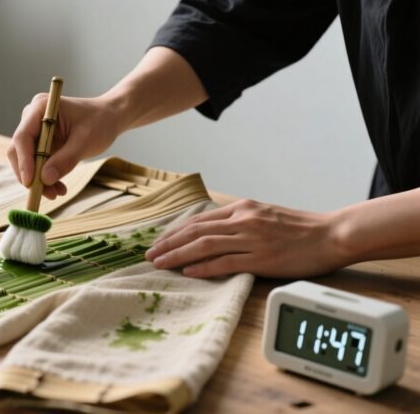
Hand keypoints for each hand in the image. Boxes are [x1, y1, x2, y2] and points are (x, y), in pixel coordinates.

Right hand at [7, 94, 123, 198]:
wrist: (109, 118)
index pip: (23, 136)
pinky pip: (36, 164)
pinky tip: (59, 188)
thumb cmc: (100, 122)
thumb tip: (45, 179)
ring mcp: (35, 131)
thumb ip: (66, 159)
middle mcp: (32, 118)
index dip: (24, 161)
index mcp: (40, 108)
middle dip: (30, 174)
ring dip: (38, 180)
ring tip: (57, 193)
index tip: (30, 182)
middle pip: (19, 150)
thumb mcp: (86, 141)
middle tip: (46, 193)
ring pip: (26, 161)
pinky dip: (45, 178)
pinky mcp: (40, 144)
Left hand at [145, 199, 348, 278]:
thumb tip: (215, 231)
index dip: (175, 232)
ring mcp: (252, 239)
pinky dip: (204, 267)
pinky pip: (226, 262)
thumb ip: (240, 221)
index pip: (199, 220)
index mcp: (243, 209)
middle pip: (195, 231)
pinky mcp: (262, 257)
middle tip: (149, 255)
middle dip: (168, 243)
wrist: (332, 234)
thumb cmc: (300, 228)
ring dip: (178, 255)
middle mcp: (243, 220)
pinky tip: (188, 272)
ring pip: (205, 245)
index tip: (158, 242)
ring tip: (160, 263)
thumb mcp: (265, 215)